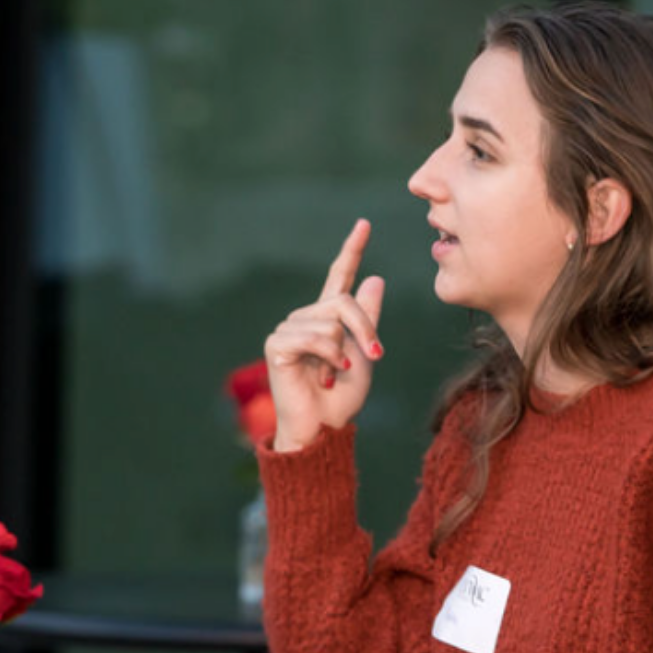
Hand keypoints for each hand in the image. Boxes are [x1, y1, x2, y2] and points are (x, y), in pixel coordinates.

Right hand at [264, 218, 384, 449]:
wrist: (322, 428)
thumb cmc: (341, 400)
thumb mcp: (365, 355)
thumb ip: (367, 320)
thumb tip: (376, 279)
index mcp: (326, 320)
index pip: (339, 277)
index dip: (351, 250)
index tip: (364, 224)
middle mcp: (305, 319)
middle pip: (342, 301)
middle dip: (364, 327)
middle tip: (375, 355)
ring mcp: (288, 330)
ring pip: (330, 320)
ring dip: (345, 349)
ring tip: (336, 372)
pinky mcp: (277, 344)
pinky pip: (315, 336)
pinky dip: (328, 356)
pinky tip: (324, 374)